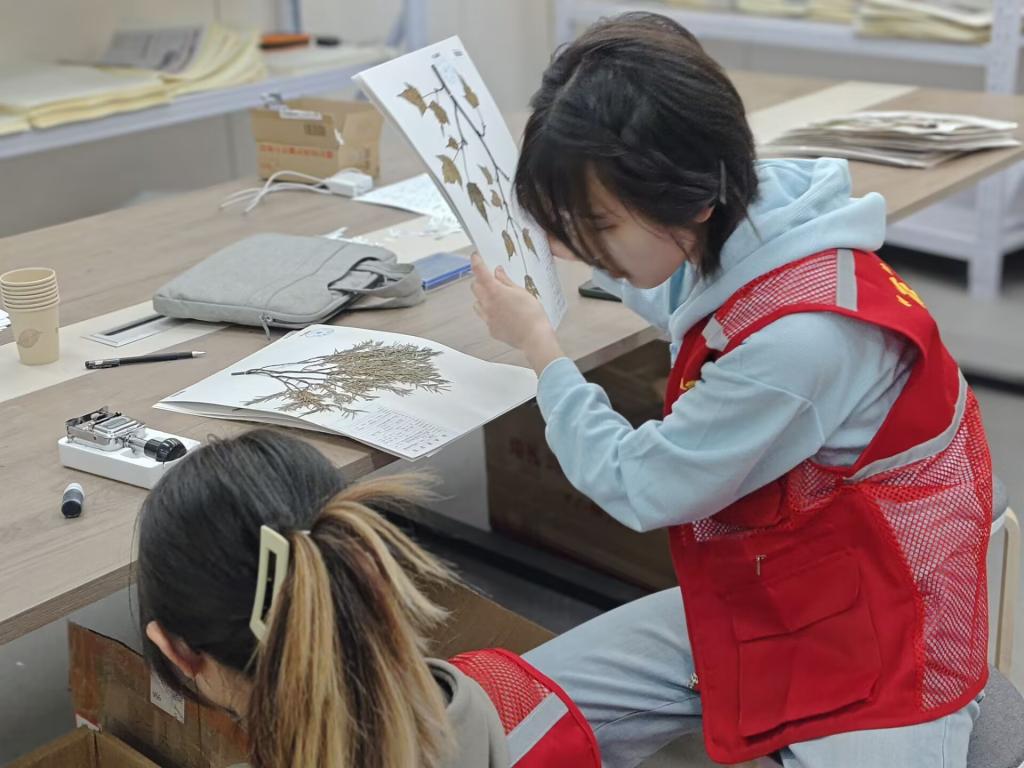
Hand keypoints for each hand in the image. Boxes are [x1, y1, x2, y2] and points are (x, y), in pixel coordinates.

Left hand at [470, 253, 564, 373]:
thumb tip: (498, 272)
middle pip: (475, 287)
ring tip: (496, 298)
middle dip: (480, 281)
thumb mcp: (522, 292)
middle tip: (492, 280)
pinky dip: (490, 313)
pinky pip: (485, 317)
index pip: (480, 272)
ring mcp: (488, 318)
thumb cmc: (532, 315)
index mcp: (495, 291)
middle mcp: (487, 304)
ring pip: (477, 303)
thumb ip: (507, 281)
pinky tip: (502, 314)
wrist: (534, 338)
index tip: (475, 257)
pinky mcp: (491, 329)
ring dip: (482, 297)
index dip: (476, 262)